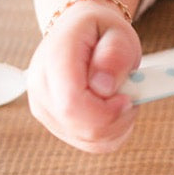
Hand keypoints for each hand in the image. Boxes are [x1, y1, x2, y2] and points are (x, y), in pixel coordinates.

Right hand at [26, 0, 141, 152]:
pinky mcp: (55, 124)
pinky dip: (111, 133)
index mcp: (54, 59)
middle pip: (80, 127)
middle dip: (117, 118)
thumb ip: (114, 54)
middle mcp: (41, 88)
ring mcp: (44, 109)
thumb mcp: (117, 32)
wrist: (79, 32)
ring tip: (123, 97)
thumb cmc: (100, 31)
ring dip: (117, 126)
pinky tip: (115, 110)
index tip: (128, 99)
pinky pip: (89, 143)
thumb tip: (105, 86)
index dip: (106, 111)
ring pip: (87, 140)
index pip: (72, 103)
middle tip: (132, 95)